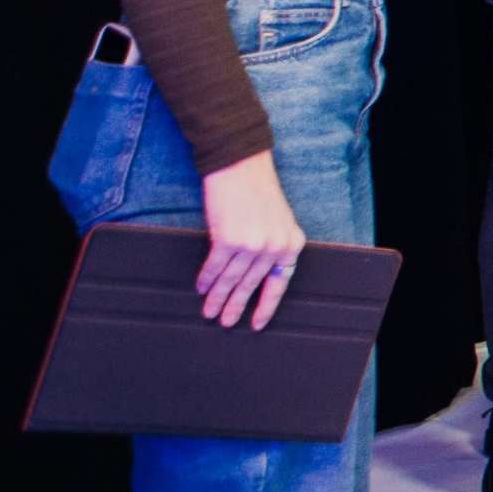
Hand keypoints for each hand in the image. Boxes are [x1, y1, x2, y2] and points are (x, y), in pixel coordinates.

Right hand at [196, 152, 307, 329]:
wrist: (241, 167)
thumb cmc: (258, 193)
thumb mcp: (277, 222)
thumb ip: (272, 248)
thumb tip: (256, 277)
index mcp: (291, 243)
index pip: (279, 283)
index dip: (266, 306)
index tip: (256, 324)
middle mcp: (274, 247)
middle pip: (251, 285)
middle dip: (236, 306)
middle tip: (225, 322)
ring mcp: (252, 245)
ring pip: (230, 280)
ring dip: (217, 297)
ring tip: (209, 311)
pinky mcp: (228, 240)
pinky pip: (214, 268)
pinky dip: (206, 279)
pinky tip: (201, 288)